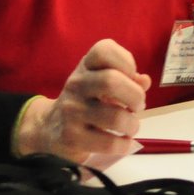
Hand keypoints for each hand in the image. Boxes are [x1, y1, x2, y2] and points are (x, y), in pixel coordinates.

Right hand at [14, 39, 151, 161]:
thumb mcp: (102, 82)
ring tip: (130, 126)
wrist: (49, 128)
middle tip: (137, 106)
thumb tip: (144, 81)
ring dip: (132, 124)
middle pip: (111, 81)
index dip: (126, 61)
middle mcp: (76, 84)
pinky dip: (124, 144)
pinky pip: (109, 142)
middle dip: (135, 96)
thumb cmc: (86, 100)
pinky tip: (123, 142)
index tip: (132, 77)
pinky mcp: (71, 137)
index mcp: (86, 65)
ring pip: (115, 117)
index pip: (104, 50)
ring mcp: (72, 111)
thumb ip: (128, 78)